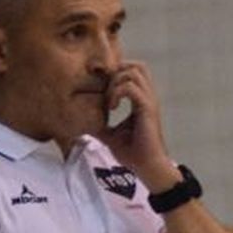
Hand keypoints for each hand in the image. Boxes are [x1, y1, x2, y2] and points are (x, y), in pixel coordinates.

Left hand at [98, 61, 175, 180]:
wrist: (147, 167)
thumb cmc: (133, 153)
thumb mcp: (111, 136)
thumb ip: (100, 126)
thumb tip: (83, 124)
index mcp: (142, 101)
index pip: (133, 73)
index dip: (116, 76)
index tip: (103, 93)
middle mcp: (148, 97)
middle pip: (137, 65)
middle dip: (117, 73)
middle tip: (107, 92)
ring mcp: (149, 101)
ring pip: (134, 71)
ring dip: (116, 82)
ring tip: (109, 101)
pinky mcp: (147, 109)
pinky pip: (131, 88)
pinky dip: (117, 93)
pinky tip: (112, 107)